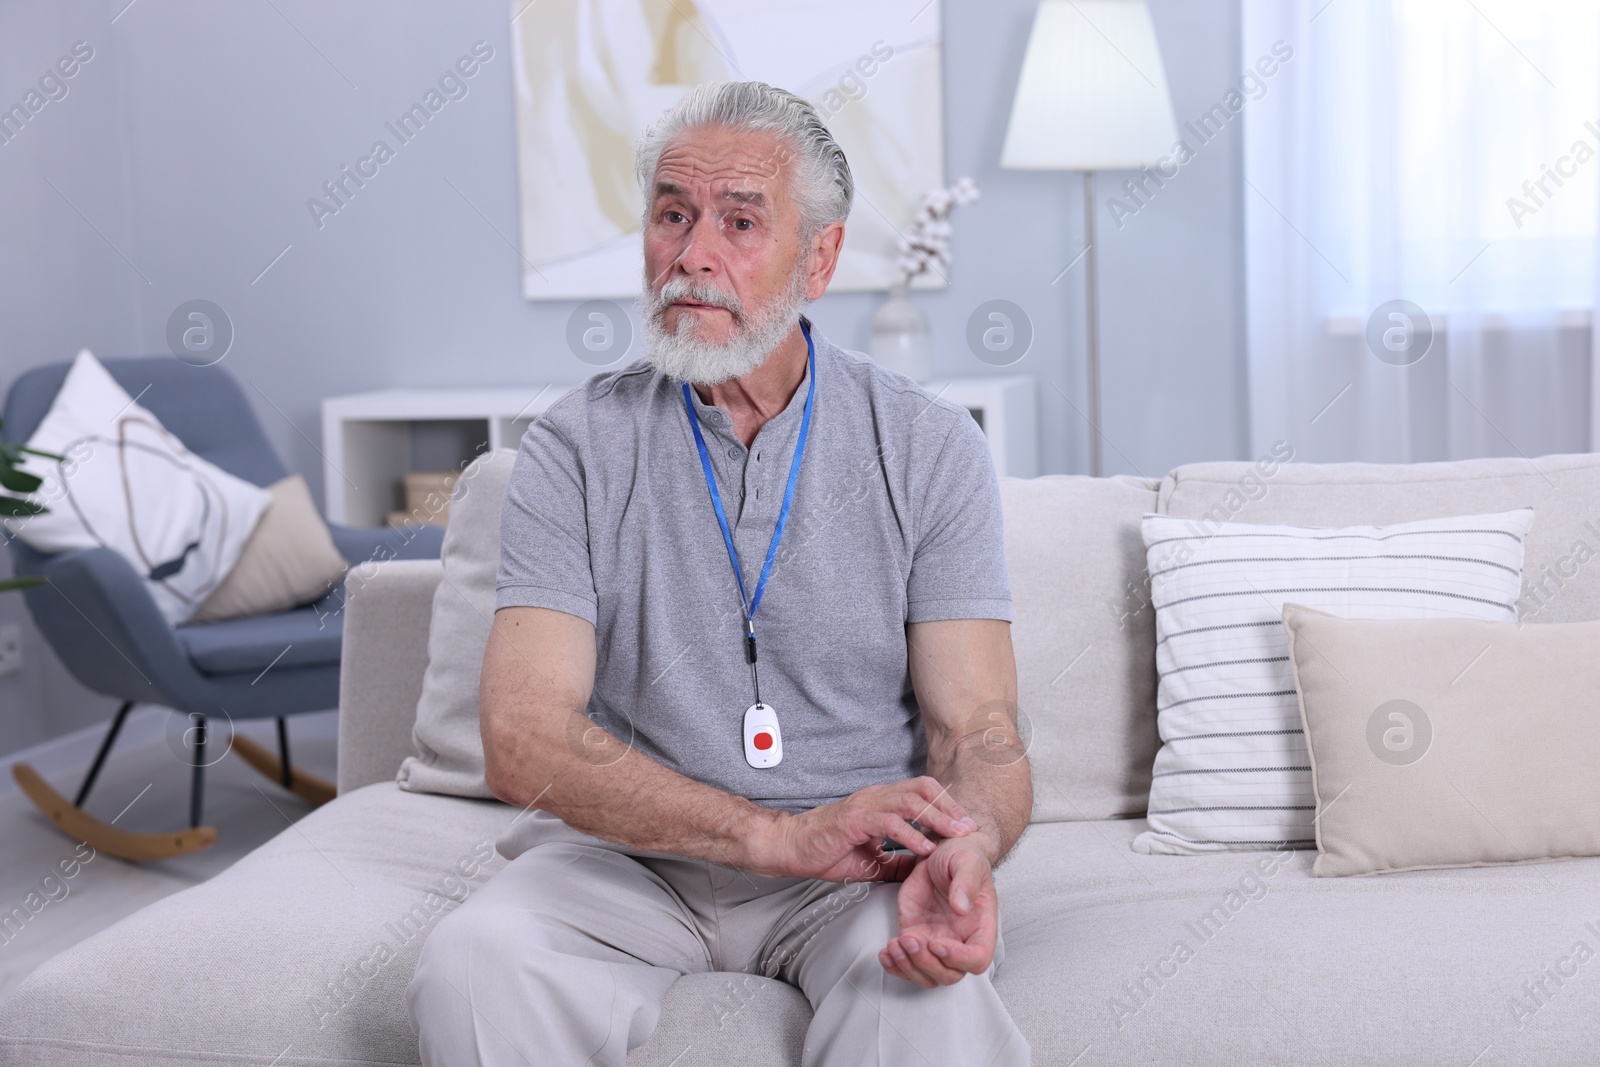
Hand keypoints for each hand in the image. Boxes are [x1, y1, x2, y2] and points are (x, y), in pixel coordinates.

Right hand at [755, 776, 977, 881]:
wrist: (790, 848)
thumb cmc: (826, 851)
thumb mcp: (870, 861)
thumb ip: (896, 862)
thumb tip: (920, 873)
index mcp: (880, 803)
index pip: (921, 792)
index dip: (946, 804)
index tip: (965, 824)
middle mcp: (875, 798)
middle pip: (922, 789)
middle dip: (949, 807)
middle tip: (969, 827)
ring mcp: (865, 806)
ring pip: (909, 801)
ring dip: (937, 817)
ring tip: (956, 834)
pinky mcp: (854, 820)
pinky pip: (889, 822)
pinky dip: (911, 834)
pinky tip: (925, 847)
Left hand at [879, 836, 997, 986]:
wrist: (941, 851)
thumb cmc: (962, 857)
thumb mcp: (967, 861)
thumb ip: (966, 882)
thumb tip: (960, 907)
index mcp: (980, 928)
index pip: (977, 960)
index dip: (958, 959)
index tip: (938, 943)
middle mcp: (959, 941)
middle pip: (948, 975)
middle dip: (927, 964)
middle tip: (911, 940)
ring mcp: (935, 941)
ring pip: (926, 975)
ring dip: (908, 966)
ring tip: (895, 944)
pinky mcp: (914, 935)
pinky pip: (905, 964)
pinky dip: (894, 965)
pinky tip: (885, 952)